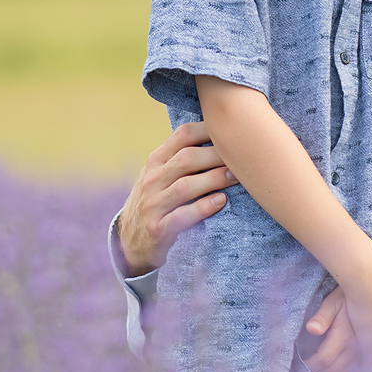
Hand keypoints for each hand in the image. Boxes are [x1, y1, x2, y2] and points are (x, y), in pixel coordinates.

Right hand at [115, 121, 232, 274]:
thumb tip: (222, 135)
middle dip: (217, 156)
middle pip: (187, 159)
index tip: (234, 131)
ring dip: (214, 179)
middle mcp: (152, 179)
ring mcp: (153, 204)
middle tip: (241, 158)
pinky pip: (182, 216)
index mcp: (156, 161)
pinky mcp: (158, 229)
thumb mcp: (161, 175)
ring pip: (185, 186)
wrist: (130, 241)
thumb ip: (182, 157)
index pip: (182, 135)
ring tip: (236, 177)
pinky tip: (221, 201)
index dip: (209, 130)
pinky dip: (203, 207)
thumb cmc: (157, 201)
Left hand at [303, 287, 359, 371]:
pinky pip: (350, 371)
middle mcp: (355, 348)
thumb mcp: (332, 302)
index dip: (309, 366)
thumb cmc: (347, 299)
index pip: (324, 359)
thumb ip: (322, 317)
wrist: (370, 298)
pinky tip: (327, 371)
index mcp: (344, 336)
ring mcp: (361, 353)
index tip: (298, 366)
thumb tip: (311, 329)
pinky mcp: (365, 355)